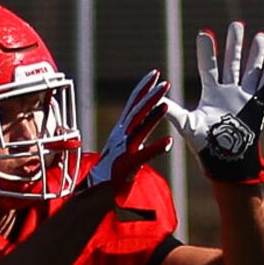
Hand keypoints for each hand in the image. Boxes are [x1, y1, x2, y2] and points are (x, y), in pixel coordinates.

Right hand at [91, 69, 171, 189]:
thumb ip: (137, 134)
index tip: (155, 73)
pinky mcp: (126, 165)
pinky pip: (142, 155)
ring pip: (139, 129)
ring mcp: (123, 150)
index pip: (133, 104)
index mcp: (121, 130)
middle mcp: (121, 136)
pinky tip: (169, 142)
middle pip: (137, 112)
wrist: (94, 191)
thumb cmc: (112, 170)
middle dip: (151, 96)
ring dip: (152, 116)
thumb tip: (154, 128)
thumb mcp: (124, 147)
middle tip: (165, 82)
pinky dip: (155, 148)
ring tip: (166, 104)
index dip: (143, 87)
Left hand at [169, 22, 263, 183]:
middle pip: (232, 62)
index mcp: (211, 94)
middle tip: (237, 24)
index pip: (208, 67)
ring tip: (260, 35)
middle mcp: (228, 92)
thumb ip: (173, 111)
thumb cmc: (204, 146)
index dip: (206, 51)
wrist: (226, 161)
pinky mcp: (258, 106)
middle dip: (234, 44)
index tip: (204, 33)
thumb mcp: (187, 125)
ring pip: (251, 70)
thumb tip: (159, 100)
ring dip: (255, 53)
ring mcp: (244, 98)